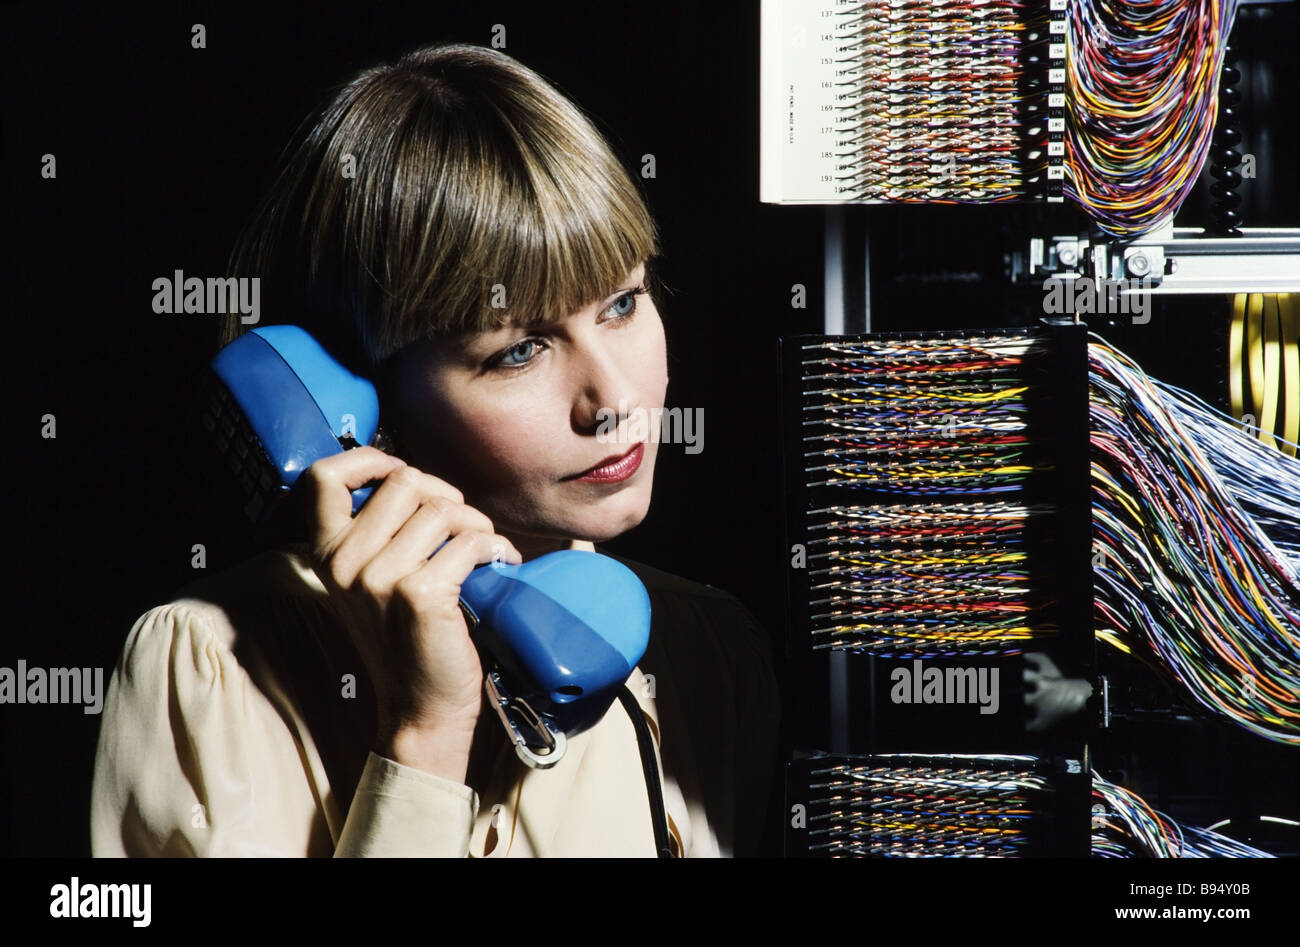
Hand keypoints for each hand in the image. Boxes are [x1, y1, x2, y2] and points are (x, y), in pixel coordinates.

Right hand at [300, 447, 522, 780]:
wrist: (421, 707)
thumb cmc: (406, 637)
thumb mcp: (371, 580)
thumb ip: (376, 531)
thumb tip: (410, 476)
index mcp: (326, 554)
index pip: (324, 477)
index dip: (368, 460)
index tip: (400, 474)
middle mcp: (345, 563)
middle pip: (404, 480)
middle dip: (446, 495)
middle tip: (461, 528)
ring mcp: (380, 578)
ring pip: (444, 508)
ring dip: (476, 524)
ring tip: (481, 551)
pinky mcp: (420, 594)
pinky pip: (471, 540)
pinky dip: (496, 548)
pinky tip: (499, 565)